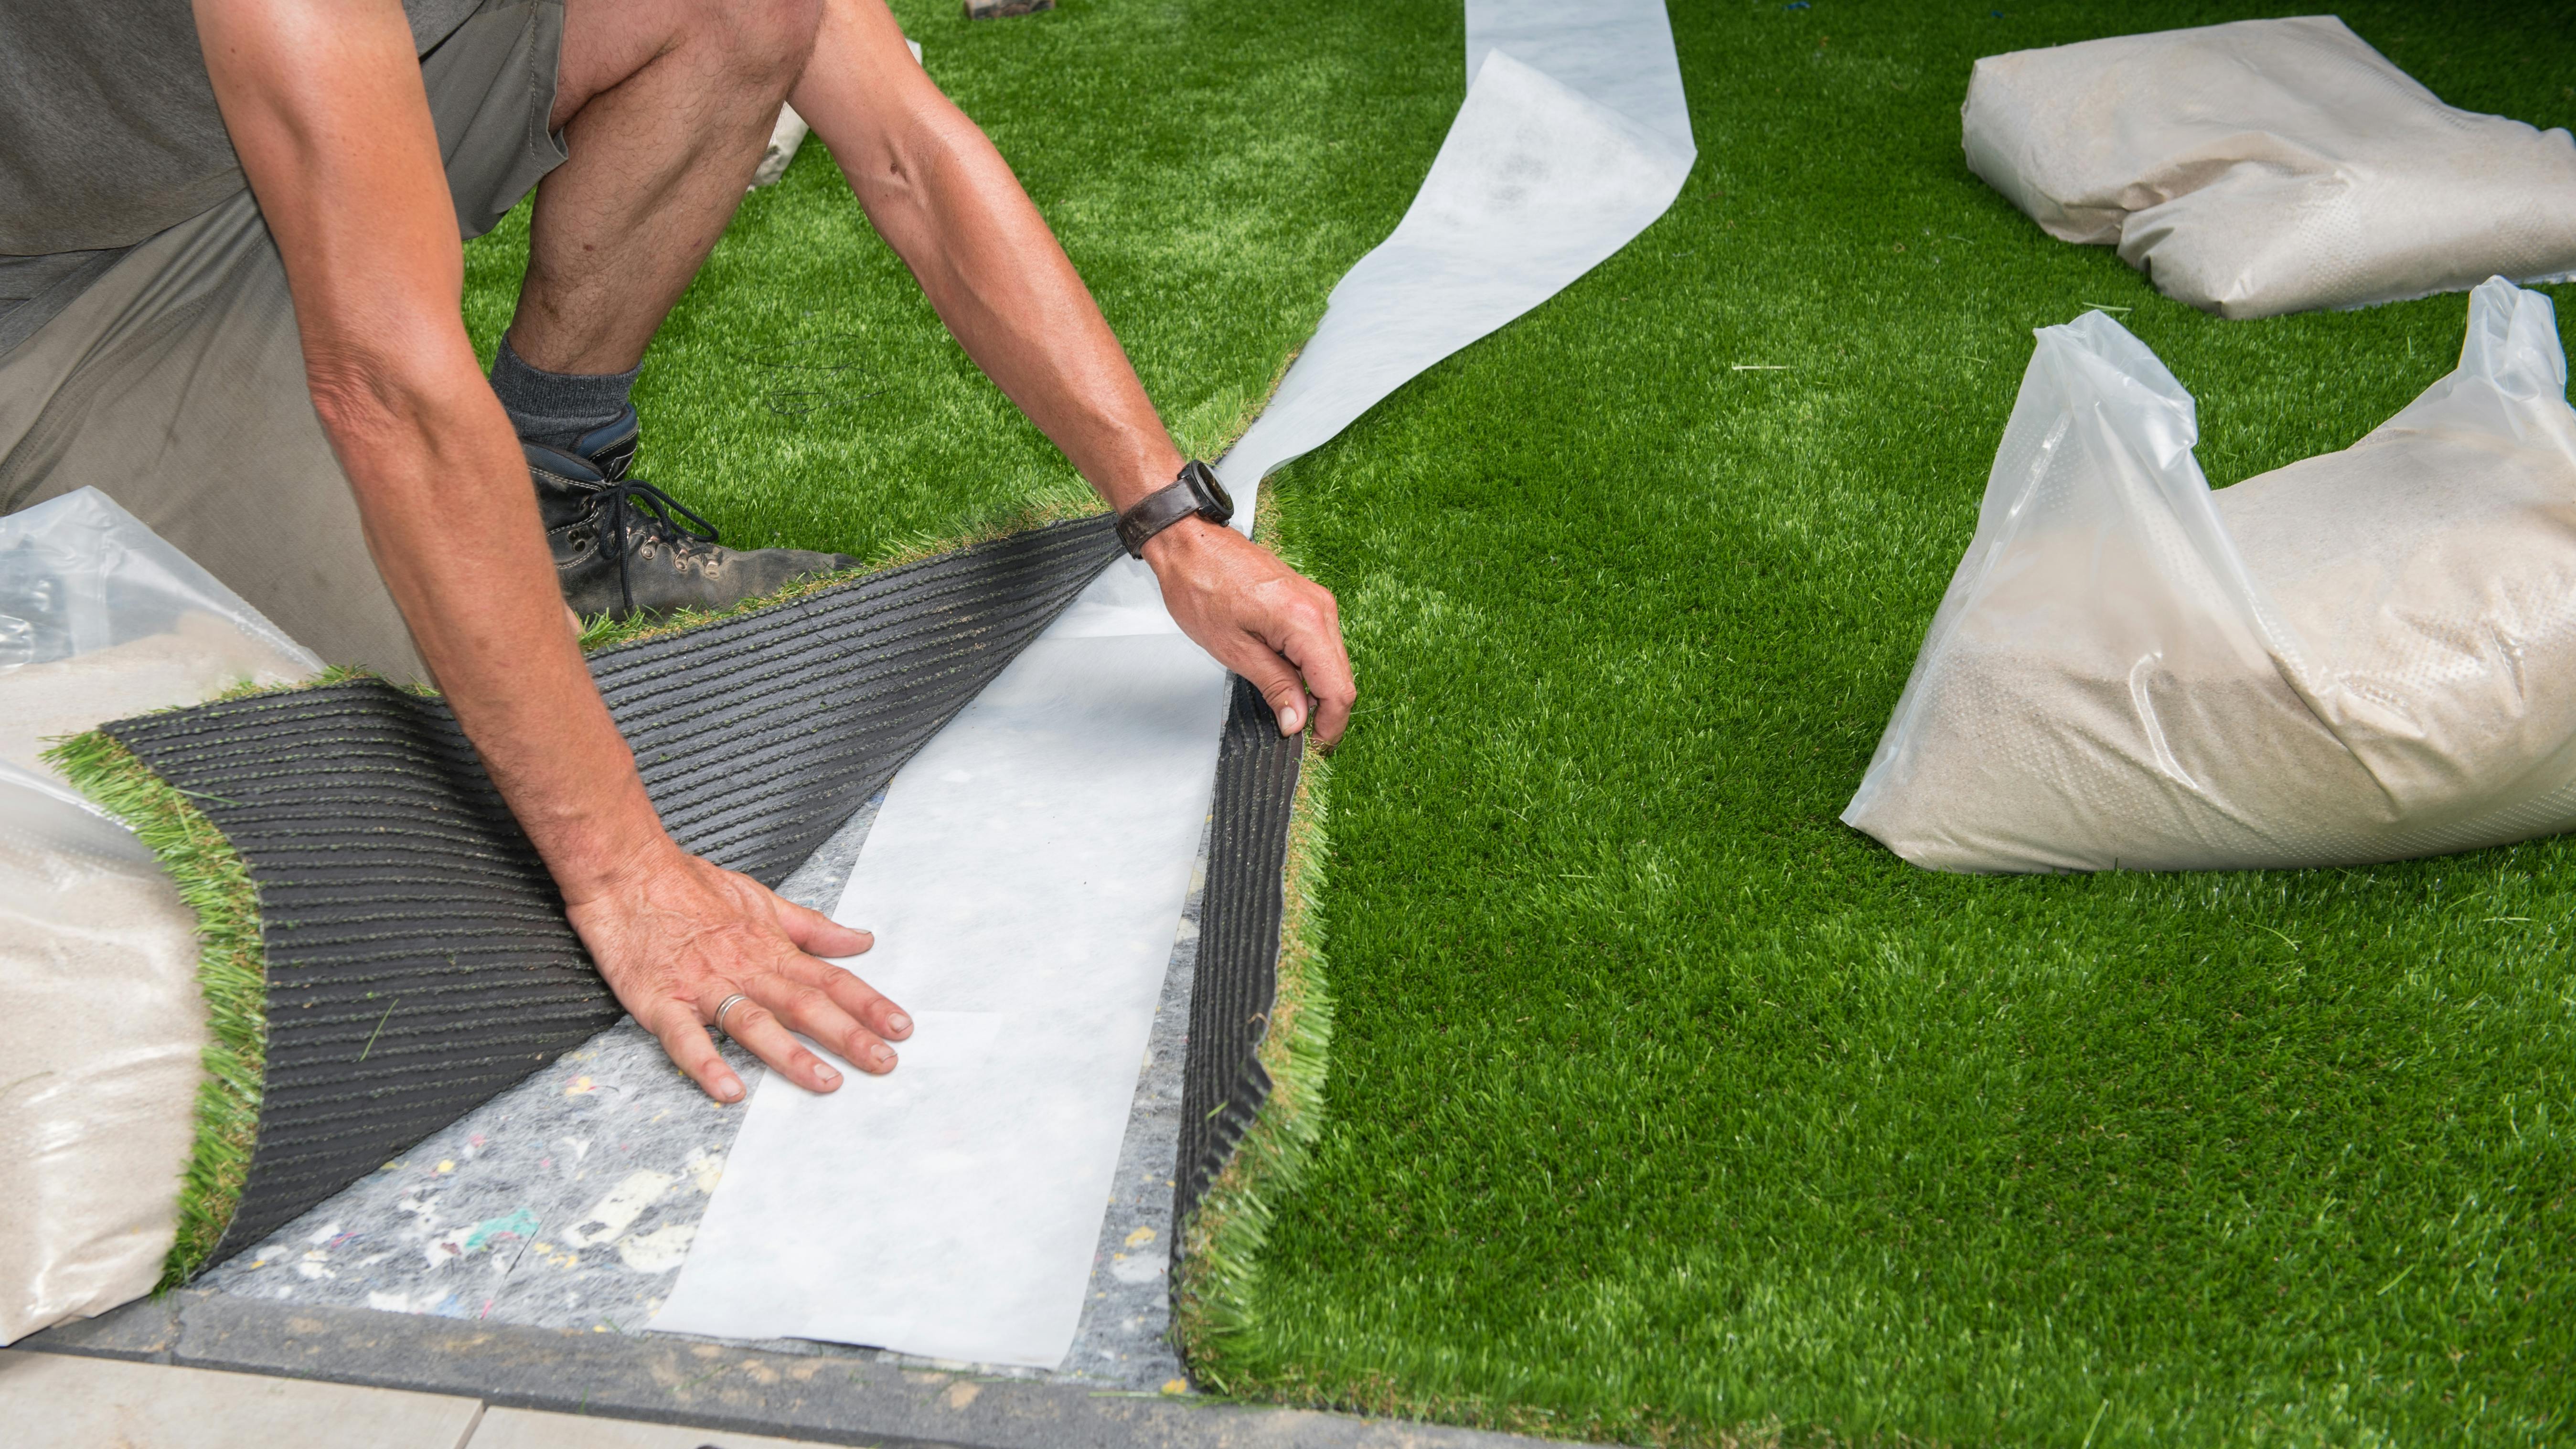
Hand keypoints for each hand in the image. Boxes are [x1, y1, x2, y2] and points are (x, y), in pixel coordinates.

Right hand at [561, 844, 911, 1101]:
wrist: (625, 870)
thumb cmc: (689, 885)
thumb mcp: (761, 899)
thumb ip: (812, 927)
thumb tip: (861, 939)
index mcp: (770, 949)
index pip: (830, 979)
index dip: (868, 1003)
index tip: (902, 1027)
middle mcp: (744, 969)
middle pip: (805, 1005)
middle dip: (848, 1035)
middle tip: (885, 1063)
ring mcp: (702, 986)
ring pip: (754, 1023)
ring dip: (791, 1055)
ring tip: (826, 1082)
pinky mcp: (659, 1000)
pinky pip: (685, 1037)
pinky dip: (707, 1063)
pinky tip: (729, 1090)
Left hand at [1142, 517, 1357, 745]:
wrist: (1191, 544)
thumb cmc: (1201, 587)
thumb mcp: (1234, 651)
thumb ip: (1275, 686)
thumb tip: (1297, 720)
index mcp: (1305, 621)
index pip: (1337, 688)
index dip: (1330, 725)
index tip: (1314, 745)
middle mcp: (1321, 608)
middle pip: (1341, 677)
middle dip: (1325, 711)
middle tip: (1298, 733)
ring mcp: (1317, 602)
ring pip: (1332, 662)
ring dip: (1317, 689)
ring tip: (1287, 707)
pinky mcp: (1308, 600)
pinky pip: (1321, 644)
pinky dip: (1309, 667)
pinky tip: (1286, 678)